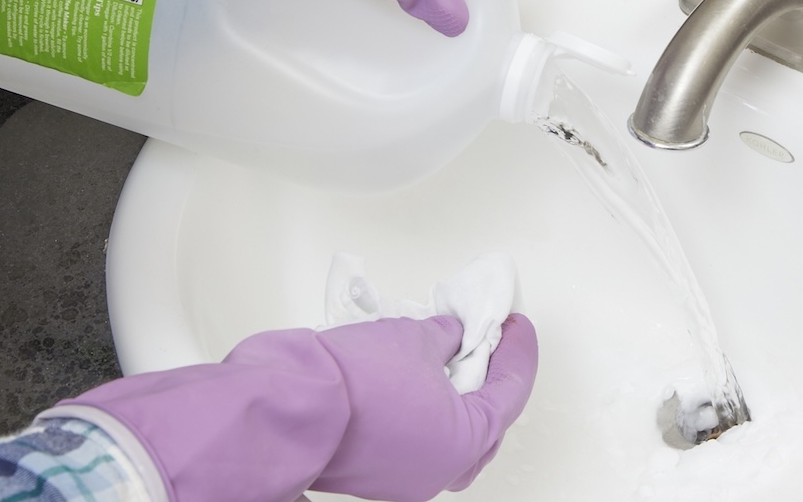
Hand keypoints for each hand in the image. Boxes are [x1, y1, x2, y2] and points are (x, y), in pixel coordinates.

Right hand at [50, 315, 536, 501]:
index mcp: (464, 442)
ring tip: (450, 352)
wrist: (283, 406)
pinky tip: (414, 375)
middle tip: (489, 339)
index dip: (518, 351)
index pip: (511, 392)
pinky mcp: (372, 473)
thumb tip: (451, 334)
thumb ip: (444, 336)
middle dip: (490, 378)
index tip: (517, 326)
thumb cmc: (349, 381)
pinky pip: (414, 438)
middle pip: (484, 422)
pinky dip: (422, 407)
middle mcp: (438, 470)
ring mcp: (404, 477)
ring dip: (453, 394)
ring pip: (447, 434)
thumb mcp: (414, 338)